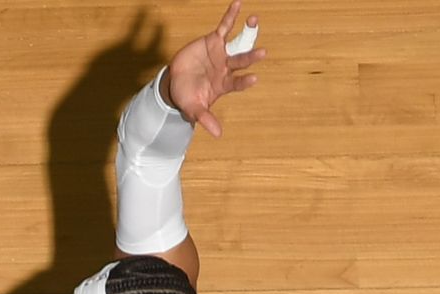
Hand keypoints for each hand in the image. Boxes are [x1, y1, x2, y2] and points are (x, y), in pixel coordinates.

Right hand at [164, 2, 265, 136]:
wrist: (176, 83)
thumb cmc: (187, 97)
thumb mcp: (194, 109)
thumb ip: (205, 119)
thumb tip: (218, 134)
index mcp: (224, 84)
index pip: (237, 83)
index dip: (244, 81)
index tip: (253, 79)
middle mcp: (227, 68)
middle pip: (241, 61)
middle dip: (250, 56)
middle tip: (263, 53)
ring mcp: (222, 53)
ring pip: (237, 41)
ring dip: (247, 31)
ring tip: (255, 20)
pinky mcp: (213, 41)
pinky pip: (224, 27)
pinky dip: (231, 16)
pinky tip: (238, 4)